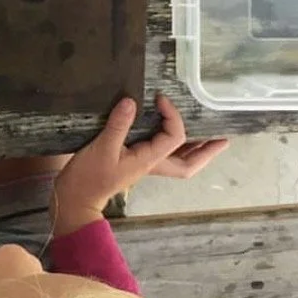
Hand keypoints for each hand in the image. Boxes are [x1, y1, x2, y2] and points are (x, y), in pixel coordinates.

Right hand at [52, 94, 227, 234]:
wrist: (74, 198)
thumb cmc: (88, 177)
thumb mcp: (102, 148)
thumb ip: (118, 125)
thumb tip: (132, 102)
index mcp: (148, 160)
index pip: (174, 137)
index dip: (173, 116)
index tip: (160, 99)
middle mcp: (151, 165)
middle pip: (189, 165)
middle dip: (207, 152)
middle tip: (222, 139)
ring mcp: (143, 166)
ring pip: (178, 162)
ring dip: (195, 150)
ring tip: (206, 137)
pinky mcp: (133, 163)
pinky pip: (162, 155)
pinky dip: (173, 146)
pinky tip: (168, 134)